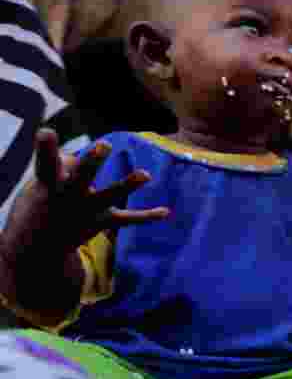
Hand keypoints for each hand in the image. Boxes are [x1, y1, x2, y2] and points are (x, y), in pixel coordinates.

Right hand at [1, 129, 168, 259]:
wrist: (38, 247)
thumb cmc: (41, 203)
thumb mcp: (40, 184)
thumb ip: (60, 167)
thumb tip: (79, 158)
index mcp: (48, 184)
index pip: (45, 162)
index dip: (45, 148)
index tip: (47, 132)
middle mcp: (69, 196)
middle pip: (81, 177)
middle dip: (92, 162)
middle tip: (104, 144)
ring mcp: (87, 210)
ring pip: (109, 195)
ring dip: (127, 184)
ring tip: (146, 175)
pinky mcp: (101, 221)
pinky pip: (126, 218)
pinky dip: (146, 216)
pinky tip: (166, 211)